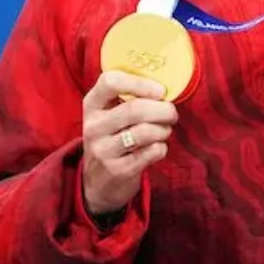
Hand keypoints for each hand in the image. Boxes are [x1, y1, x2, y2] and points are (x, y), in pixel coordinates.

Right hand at [80, 71, 177, 216]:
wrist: (97, 181)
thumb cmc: (111, 139)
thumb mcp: (107, 115)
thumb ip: (128, 98)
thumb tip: (165, 86)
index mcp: (92, 105)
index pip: (110, 82)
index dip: (140, 83)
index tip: (160, 90)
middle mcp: (94, 126)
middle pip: (135, 109)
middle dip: (163, 109)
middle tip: (171, 113)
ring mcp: (103, 150)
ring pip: (145, 131)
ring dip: (164, 129)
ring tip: (165, 130)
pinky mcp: (117, 170)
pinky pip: (151, 152)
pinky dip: (161, 147)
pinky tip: (158, 147)